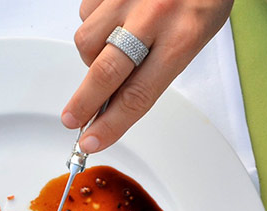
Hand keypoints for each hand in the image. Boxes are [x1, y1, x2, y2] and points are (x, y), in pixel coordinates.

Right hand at [61, 0, 232, 152]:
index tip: (93, 141)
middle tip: (72, 119)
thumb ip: (154, 71)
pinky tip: (114, 18)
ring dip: (92, 54)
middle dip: (83, 104)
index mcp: (184, 36)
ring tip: (112, 46)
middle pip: (105, 74)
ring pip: (87, 42)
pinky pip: (87, 13)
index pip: (137, 96)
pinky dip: (95, 23)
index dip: (111, 125)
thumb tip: (114, 103)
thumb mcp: (193, 35)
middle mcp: (155, 14)